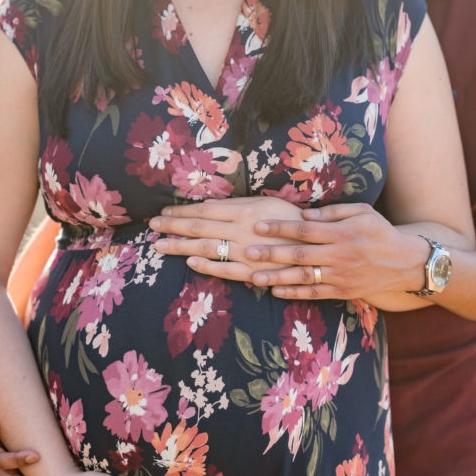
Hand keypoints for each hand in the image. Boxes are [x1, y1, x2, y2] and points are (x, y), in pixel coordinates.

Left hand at [149, 196, 304, 280]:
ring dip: (182, 247)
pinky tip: (190, 264)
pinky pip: (228, 270)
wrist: (324, 245)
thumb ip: (240, 204)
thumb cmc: (295, 219)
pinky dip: (208, 267)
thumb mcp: (268, 203)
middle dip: (174, 227)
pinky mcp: (255, 271)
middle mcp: (243, 230)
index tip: (164, 212)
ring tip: (160, 246)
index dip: (183, 211)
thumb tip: (212, 205)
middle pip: (201, 228)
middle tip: (152, 227)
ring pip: (208, 248)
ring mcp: (248, 252)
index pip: (206, 210)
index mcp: (246, 210)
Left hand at [240, 203, 427, 301]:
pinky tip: (275, 291)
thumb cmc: (379, 231)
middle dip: (271, 253)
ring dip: (276, 277)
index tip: (258, 226)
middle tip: (248, 252)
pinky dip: (293, 293)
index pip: (305, 230)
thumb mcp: (362, 212)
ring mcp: (341, 276)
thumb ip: (332, 212)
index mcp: (343, 233)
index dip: (280, 228)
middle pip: (299, 255)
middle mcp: (340, 256)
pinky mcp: (343, 292)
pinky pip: (314, 294)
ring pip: (303, 278)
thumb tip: (304, 214)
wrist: (404, 263)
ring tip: (253, 276)